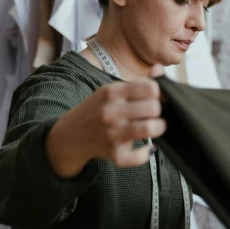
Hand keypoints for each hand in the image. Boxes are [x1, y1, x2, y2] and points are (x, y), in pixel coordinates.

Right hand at [46, 69, 165, 177]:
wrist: (69, 135)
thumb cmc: (96, 110)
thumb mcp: (110, 91)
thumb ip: (135, 83)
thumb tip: (160, 71)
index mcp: (111, 92)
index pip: (149, 88)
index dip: (158, 93)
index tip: (156, 98)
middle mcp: (111, 112)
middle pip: (153, 108)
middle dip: (159, 110)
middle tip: (154, 114)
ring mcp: (112, 134)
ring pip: (149, 129)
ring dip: (159, 128)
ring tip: (155, 126)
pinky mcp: (114, 154)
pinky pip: (139, 157)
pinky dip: (147, 152)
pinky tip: (148, 147)